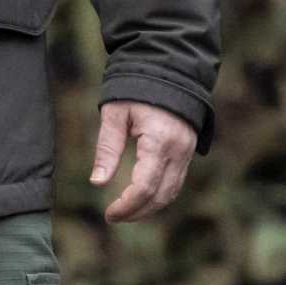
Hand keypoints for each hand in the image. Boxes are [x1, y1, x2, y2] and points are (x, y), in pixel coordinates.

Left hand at [90, 99, 197, 222]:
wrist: (168, 68)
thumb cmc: (136, 88)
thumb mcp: (115, 113)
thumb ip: (107, 148)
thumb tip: (97, 182)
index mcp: (159, 140)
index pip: (145, 186)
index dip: (127, 205)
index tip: (109, 213)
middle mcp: (178, 150)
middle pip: (161, 196)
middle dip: (137, 211)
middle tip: (113, 216)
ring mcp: (187, 151)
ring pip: (172, 192)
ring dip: (150, 207)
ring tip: (125, 211)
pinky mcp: (188, 151)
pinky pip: (176, 182)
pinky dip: (160, 195)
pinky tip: (142, 198)